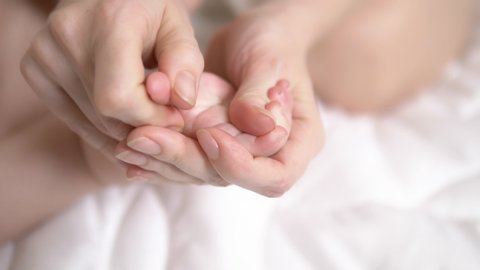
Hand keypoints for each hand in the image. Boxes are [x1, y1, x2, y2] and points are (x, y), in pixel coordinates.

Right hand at [20, 0, 203, 156]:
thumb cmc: (148, 11)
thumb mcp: (178, 27)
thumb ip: (185, 64)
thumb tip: (181, 102)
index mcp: (108, 21)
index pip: (119, 98)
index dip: (151, 118)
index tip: (174, 115)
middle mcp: (67, 35)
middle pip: (105, 114)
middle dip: (142, 125)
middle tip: (163, 114)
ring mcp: (44, 53)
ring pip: (90, 122)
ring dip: (124, 128)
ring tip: (145, 110)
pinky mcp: (33, 68)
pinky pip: (70, 119)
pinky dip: (99, 128)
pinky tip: (121, 119)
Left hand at [118, 4, 324, 195]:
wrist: (258, 35)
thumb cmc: (273, 44)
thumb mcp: (270, 61)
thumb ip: (260, 95)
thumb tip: (260, 127)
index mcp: (299, 141)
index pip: (274, 176)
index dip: (239, 165)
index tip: (208, 135)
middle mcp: (267, 154)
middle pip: (227, 176)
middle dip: (184, 160)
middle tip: (144, 138)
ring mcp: (238, 151)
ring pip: (200, 171)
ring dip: (161, 160)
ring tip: (127, 144)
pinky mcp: (214, 143)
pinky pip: (187, 158)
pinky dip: (158, 156)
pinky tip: (129, 153)